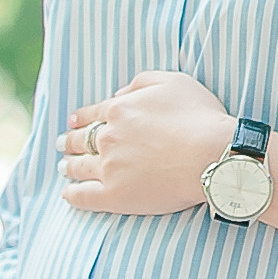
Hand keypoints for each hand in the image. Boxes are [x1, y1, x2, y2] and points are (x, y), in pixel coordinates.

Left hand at [56, 70, 235, 214]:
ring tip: (63, 167)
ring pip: (79, 166)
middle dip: (70, 140)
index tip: (73, 122)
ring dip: (68, 165)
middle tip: (63, 144)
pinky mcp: (115, 196)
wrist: (213, 155)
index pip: (92, 114)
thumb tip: (118, 94)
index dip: (80, 118)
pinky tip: (67, 193)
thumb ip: (140, 83)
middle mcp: (109, 137)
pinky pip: (84, 196)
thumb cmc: (200, 117)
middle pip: (81, 140)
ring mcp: (110, 167)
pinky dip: (72, 194)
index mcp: (120, 109)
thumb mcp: (172, 82)